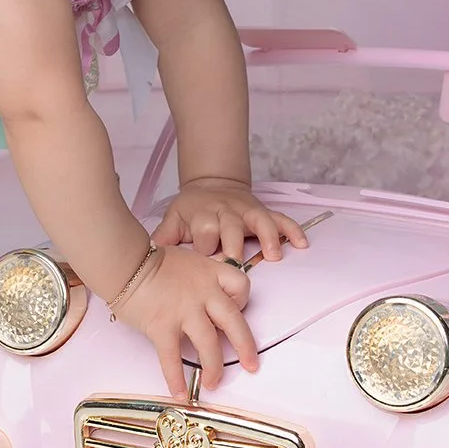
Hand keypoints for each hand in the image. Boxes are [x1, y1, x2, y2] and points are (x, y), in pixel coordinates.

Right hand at [118, 245, 256, 398]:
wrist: (125, 261)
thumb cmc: (151, 260)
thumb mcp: (187, 260)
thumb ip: (200, 278)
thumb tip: (205, 300)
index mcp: (210, 273)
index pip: (240, 285)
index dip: (242, 299)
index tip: (235, 310)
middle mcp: (203, 292)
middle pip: (234, 321)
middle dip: (246, 347)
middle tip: (251, 365)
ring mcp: (184, 310)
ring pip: (209, 344)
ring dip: (214, 368)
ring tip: (213, 383)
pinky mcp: (163, 326)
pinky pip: (173, 357)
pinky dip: (176, 378)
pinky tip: (179, 393)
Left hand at [152, 178, 309, 265]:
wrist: (211, 184)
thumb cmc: (191, 210)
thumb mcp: (174, 219)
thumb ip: (164, 238)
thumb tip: (146, 255)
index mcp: (203, 215)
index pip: (204, 231)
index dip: (205, 247)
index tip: (206, 262)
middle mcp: (226, 212)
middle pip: (231, 226)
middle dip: (233, 244)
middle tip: (236, 263)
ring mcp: (247, 211)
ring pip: (260, 221)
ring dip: (267, 237)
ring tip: (273, 255)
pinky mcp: (263, 211)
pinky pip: (281, 219)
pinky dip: (292, 230)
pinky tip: (302, 244)